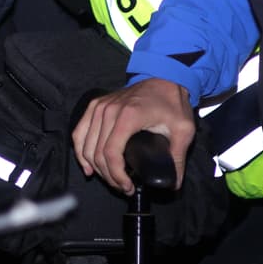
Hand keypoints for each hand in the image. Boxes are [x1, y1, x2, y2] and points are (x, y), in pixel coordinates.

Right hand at [71, 78, 193, 194]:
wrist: (164, 76)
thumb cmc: (172, 101)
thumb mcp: (182, 129)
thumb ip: (178, 157)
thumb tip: (172, 183)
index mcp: (128, 116)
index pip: (111, 154)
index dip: (117, 176)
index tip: (128, 187)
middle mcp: (109, 111)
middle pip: (97, 153)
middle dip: (109, 176)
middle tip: (124, 187)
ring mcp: (100, 107)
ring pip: (86, 146)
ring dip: (95, 167)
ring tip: (111, 179)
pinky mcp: (96, 106)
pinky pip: (79, 131)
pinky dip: (80, 150)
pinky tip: (87, 166)